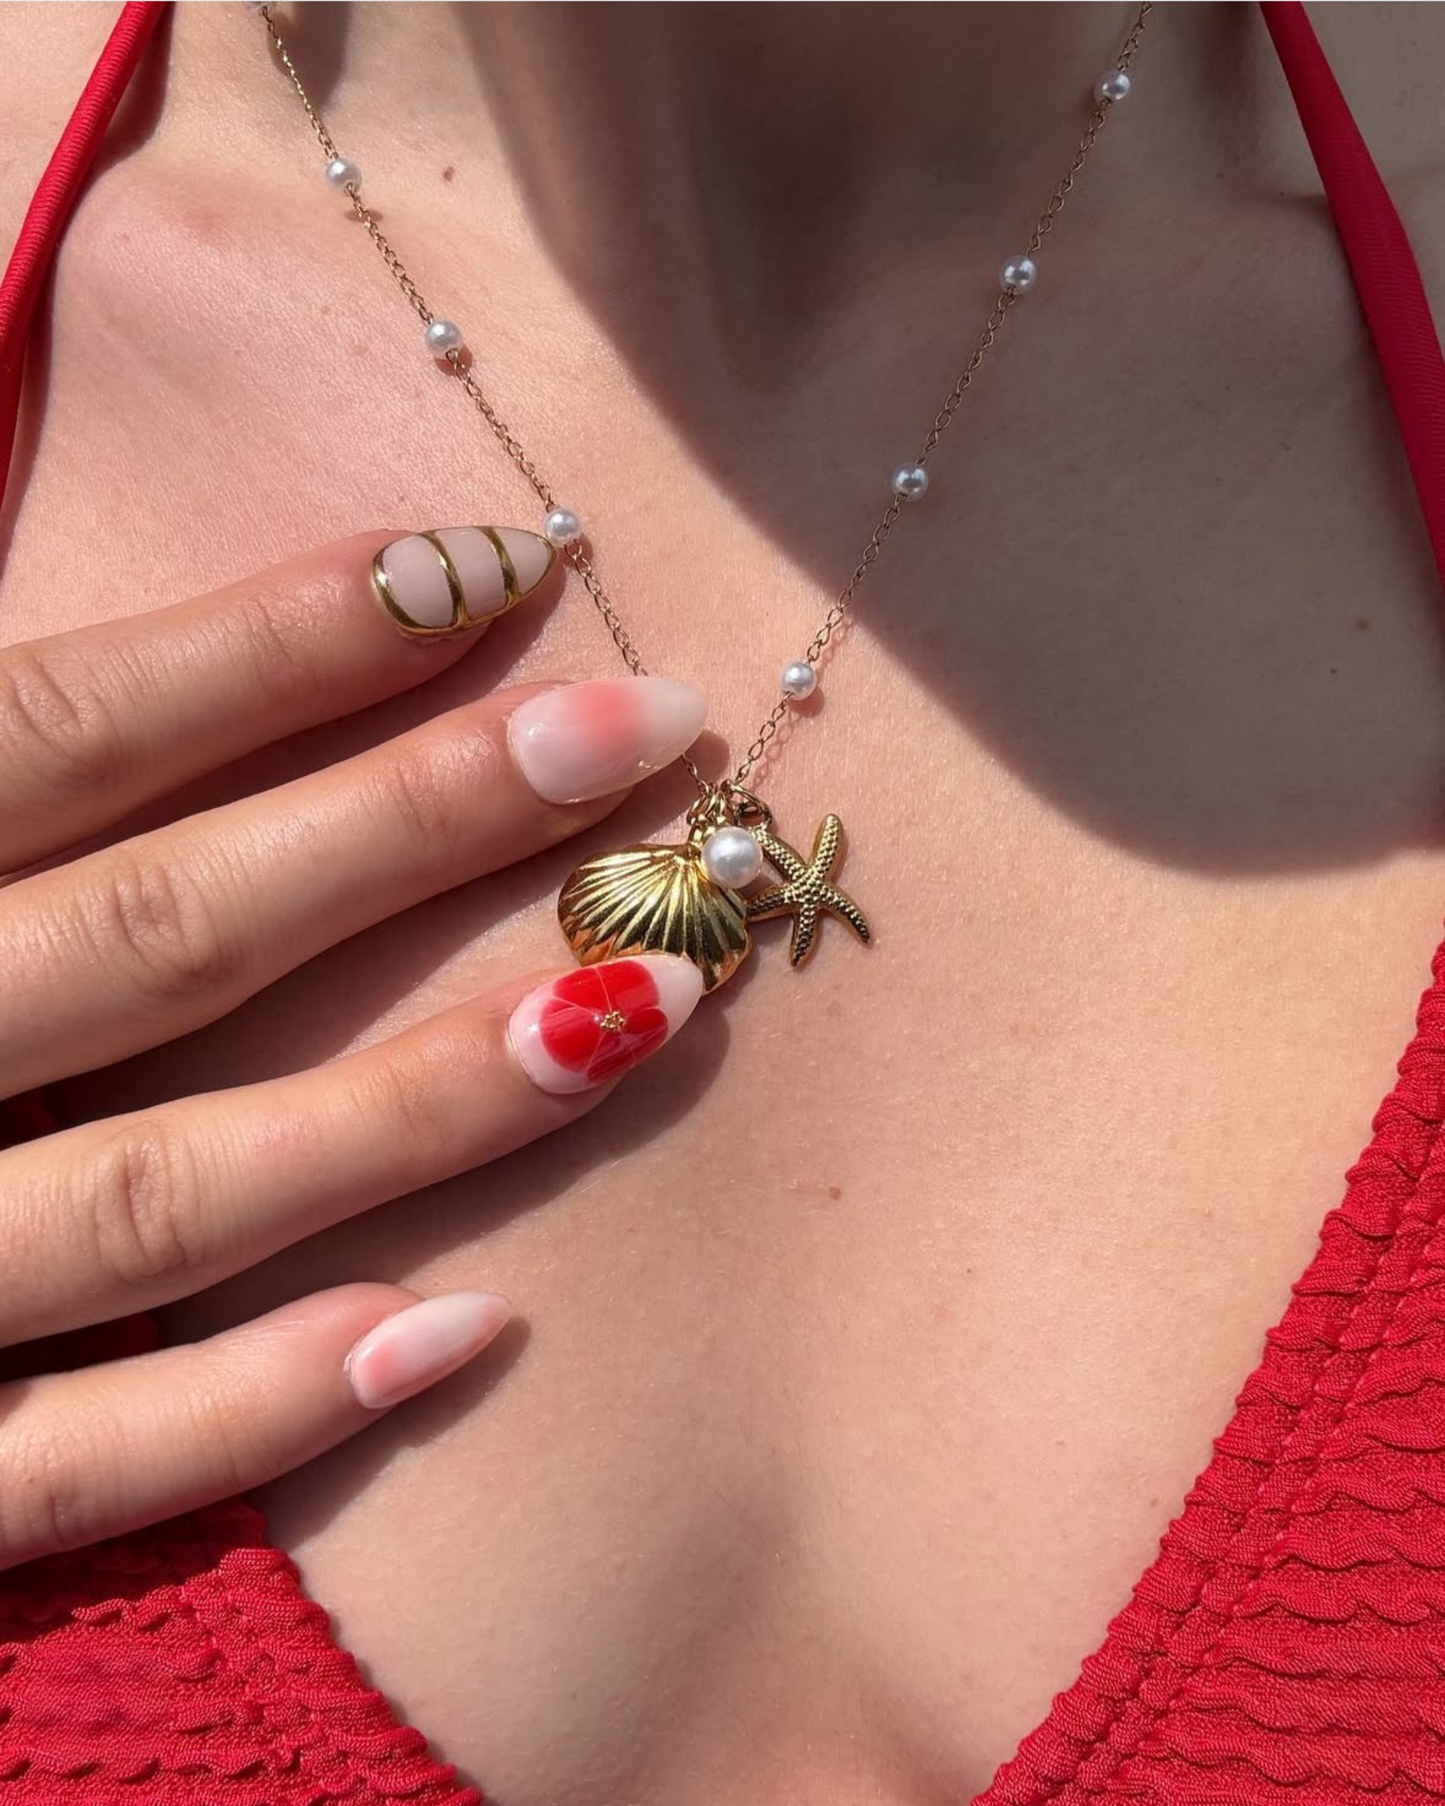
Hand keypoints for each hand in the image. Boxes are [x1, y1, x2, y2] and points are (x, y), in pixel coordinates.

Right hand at [0, 524, 707, 1569]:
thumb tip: (82, 606)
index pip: (63, 731)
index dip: (282, 641)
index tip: (499, 568)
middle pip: (163, 931)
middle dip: (415, 825)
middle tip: (645, 734)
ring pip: (162, 1192)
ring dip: (411, 1108)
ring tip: (641, 1009)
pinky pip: (64, 1472)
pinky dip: (254, 1414)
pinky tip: (463, 1329)